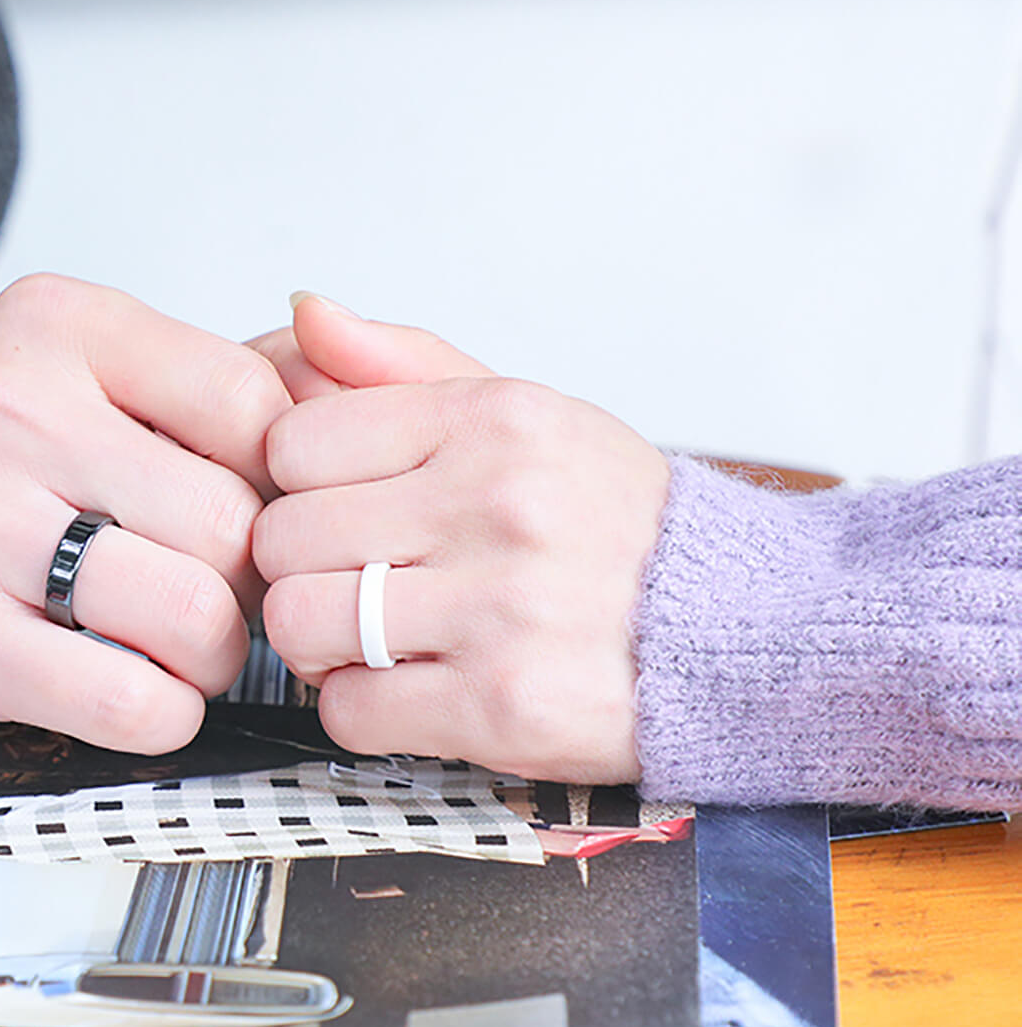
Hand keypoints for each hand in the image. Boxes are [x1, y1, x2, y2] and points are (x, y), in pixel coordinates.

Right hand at [0, 274, 290, 751]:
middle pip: (233, 521)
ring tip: (180, 641)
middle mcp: (11, 408)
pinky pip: (132, 698)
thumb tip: (365, 393)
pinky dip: (164, 711)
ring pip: (193, 613)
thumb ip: (224, 380)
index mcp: (64, 325)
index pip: (255, 405)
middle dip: (249, 582)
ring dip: (214, 653)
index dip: (280, 482)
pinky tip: (137, 687)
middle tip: (217, 592)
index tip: (244, 510)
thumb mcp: (94, 373)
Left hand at [253, 296, 667, 782]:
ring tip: (374, 636)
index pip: (294, 442)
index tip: (343, 507)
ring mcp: (501, 609)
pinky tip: (412, 687)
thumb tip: (304, 314)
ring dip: (320, 642)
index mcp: (493, 420)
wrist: (742, 625)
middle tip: (353, 579)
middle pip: (283, 537)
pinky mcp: (503, 706)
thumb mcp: (525, 414)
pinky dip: (363, 708)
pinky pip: (348, 712)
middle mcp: (497, 504)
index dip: (302, 485)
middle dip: (303, 566)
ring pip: (299, 623)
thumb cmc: (616, 523)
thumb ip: (404, 363)